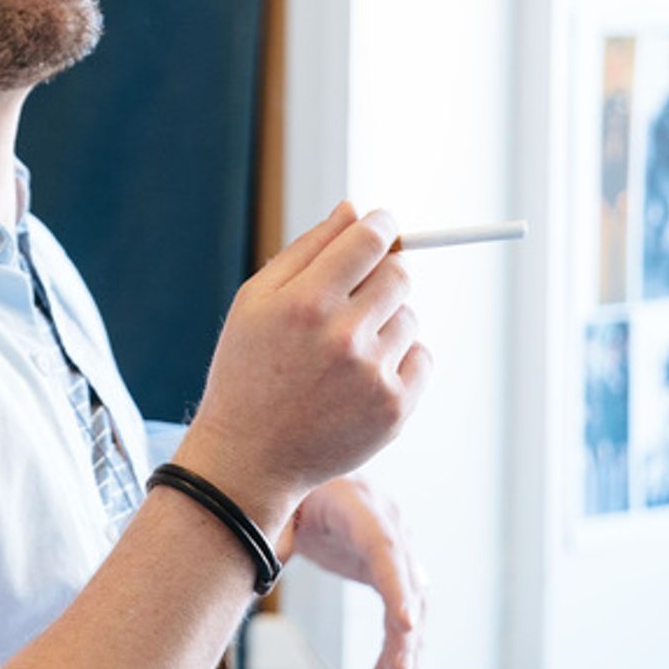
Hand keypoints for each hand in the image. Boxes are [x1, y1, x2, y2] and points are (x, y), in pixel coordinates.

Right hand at [176, 204, 431, 534]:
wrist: (249, 458)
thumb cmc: (247, 371)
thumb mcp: (254, 301)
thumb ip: (305, 249)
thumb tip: (353, 211)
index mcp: (305, 301)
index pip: (370, 239)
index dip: (382, 225)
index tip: (382, 225)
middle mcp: (343, 336)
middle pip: (400, 274)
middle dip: (384, 274)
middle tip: (358, 294)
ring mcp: (372, 376)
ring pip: (410, 318)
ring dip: (388, 321)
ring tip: (347, 349)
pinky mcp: (394, 410)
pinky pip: (421, 359)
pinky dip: (400, 360)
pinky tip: (362, 376)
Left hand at [289, 476, 425, 668]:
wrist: (305, 478)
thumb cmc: (288, 489)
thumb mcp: (275, 508)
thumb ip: (274, 536)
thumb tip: (264, 568)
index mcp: (359, 504)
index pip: (384, 546)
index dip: (397, 585)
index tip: (406, 624)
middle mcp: (388, 523)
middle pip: (404, 583)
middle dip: (406, 635)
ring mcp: (394, 544)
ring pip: (411, 602)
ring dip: (403, 649)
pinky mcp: (388, 566)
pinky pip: (400, 608)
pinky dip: (395, 645)